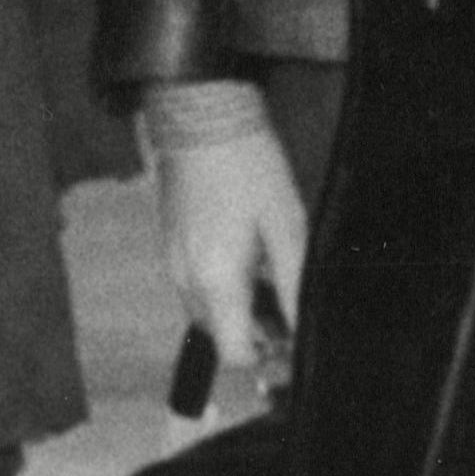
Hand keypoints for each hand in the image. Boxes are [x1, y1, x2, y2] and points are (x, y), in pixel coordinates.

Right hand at [149, 118, 306, 400]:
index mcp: (215, 281)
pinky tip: (250, 259)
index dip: (268, 357)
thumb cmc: (248, 166)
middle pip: (221, 335)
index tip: (294, 342)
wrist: (200, 118)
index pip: (235, 353)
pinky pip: (198, 286)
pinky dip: (224, 287)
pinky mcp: (172, 245)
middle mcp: (186, 280)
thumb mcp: (287, 227)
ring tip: (276, 278)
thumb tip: (303, 328)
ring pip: (209, 311)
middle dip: (258, 332)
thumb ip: (293, 285)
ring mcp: (174, 263)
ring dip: (241, 310)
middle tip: (292, 306)